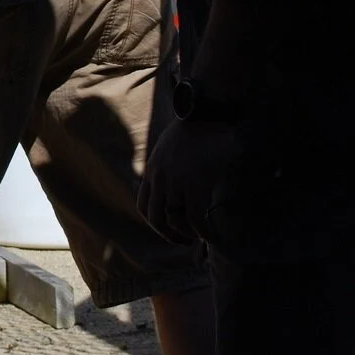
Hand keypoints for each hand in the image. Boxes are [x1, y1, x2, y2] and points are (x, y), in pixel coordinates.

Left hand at [137, 118, 236, 245]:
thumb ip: (169, 165)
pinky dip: (203, 232)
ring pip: (174, 220)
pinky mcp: (194, 185)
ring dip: (187, 233)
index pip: (143, 204)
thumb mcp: (173, 147)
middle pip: (155, 217)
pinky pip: (195, 219)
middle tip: (183, 241)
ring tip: (199, 236)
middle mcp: (159, 177)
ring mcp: (175, 182)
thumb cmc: (197, 129)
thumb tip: (179, 184)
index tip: (168, 229)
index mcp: (153, 169)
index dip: (154, 222)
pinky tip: (211, 236)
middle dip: (168, 234)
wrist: (210, 113)